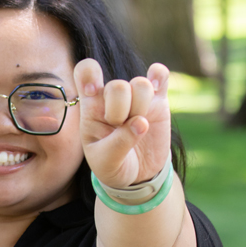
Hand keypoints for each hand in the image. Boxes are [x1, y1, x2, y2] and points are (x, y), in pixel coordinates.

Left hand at [73, 59, 170, 188]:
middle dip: (120, 111)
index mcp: (92, 108)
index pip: (85, 72)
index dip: (89, 74)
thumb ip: (118, 144)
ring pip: (141, 84)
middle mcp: (113, 98)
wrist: (137, 174)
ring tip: (138, 126)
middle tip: (119, 126)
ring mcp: (136, 97)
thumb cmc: (113, 165)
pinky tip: (157, 89)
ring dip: (141, 107)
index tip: (93, 91)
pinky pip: (160, 74)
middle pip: (117, 86)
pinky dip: (159, 76)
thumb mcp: (106, 162)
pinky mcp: (158, 100)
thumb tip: (140, 122)